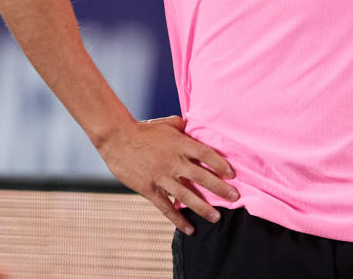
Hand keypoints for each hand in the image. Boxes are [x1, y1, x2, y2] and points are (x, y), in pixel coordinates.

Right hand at [97, 115, 239, 234]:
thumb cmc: (143, 129)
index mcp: (180, 144)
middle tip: (235, 197)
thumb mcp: (167, 123)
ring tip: (216, 217)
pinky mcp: (149, 189)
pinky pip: (166, 208)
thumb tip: (194, 127)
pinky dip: (178, 219)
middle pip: (201, 177)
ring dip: (203, 208)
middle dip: (220, 189)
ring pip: (186, 196)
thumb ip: (183, 126)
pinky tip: (189, 228)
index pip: (206, 154)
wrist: (117, 139)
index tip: (232, 174)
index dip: (220, 164)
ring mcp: (162, 177)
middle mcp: (174, 161)